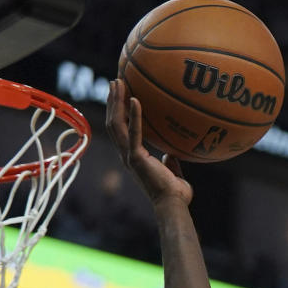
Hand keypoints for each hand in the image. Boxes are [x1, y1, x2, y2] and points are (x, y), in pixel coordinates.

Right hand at [106, 79, 192, 208]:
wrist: (173, 205)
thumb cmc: (175, 193)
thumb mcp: (172, 172)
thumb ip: (170, 161)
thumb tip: (171, 152)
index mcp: (133, 157)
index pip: (120, 130)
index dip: (118, 112)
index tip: (121, 94)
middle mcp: (126, 155)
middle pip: (113, 123)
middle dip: (112, 101)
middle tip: (115, 81)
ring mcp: (129, 156)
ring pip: (116, 125)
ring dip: (116, 102)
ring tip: (118, 83)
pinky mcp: (136, 158)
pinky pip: (134, 133)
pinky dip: (134, 115)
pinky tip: (135, 99)